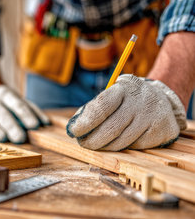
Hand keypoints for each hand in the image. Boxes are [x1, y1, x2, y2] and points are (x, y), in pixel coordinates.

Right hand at [0, 85, 49, 143]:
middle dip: (11, 125)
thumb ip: (32, 112)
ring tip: (3, 138)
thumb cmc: (6, 105)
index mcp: (5, 93)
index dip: (25, 114)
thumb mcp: (19, 103)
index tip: (34, 126)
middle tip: (20, 138)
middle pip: (1, 111)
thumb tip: (45, 124)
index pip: (17, 103)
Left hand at [66, 74, 186, 150]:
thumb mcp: (111, 96)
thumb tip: (74, 129)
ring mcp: (154, 116)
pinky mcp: (164, 131)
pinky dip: (124, 147)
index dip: (85, 121)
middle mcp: (141, 101)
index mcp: (124, 89)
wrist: (161, 98)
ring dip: (106, 147)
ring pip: (122, 141)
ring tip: (98, 144)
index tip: (73, 131)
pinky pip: (136, 146)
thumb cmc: (126, 100)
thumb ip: (93, 110)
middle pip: (111, 128)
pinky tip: (120, 142)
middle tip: (83, 144)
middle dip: (93, 140)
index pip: (102, 106)